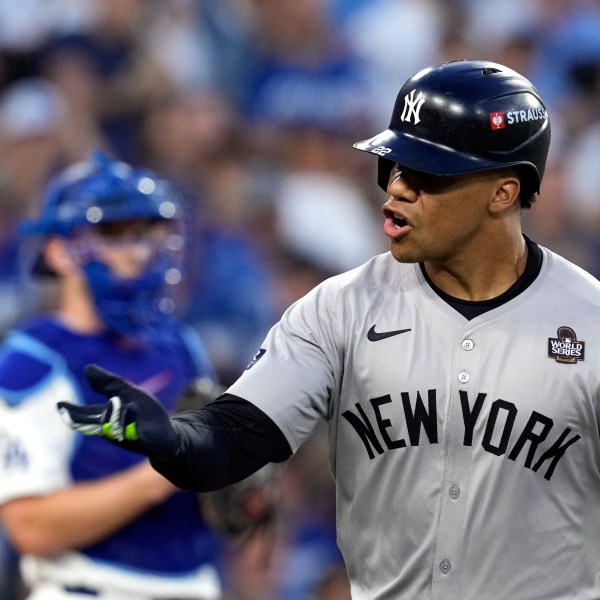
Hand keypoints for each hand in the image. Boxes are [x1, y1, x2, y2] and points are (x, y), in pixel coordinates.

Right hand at [57, 364, 180, 458]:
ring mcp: (124, 436)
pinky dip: (130, 418)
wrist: (167, 431)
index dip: (72, 410)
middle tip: (68, 411)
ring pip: (111, 427)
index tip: (59, 404)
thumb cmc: (143, 412)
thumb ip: (108, 382)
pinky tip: (132, 406)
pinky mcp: (139, 441)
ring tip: (115, 401)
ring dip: (112, 414)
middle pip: (92, 424)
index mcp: (106, 417)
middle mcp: (111, 428)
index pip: (85, 414)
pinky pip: (131, 431)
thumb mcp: (127, 392)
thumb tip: (87, 368)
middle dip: (80, 419)